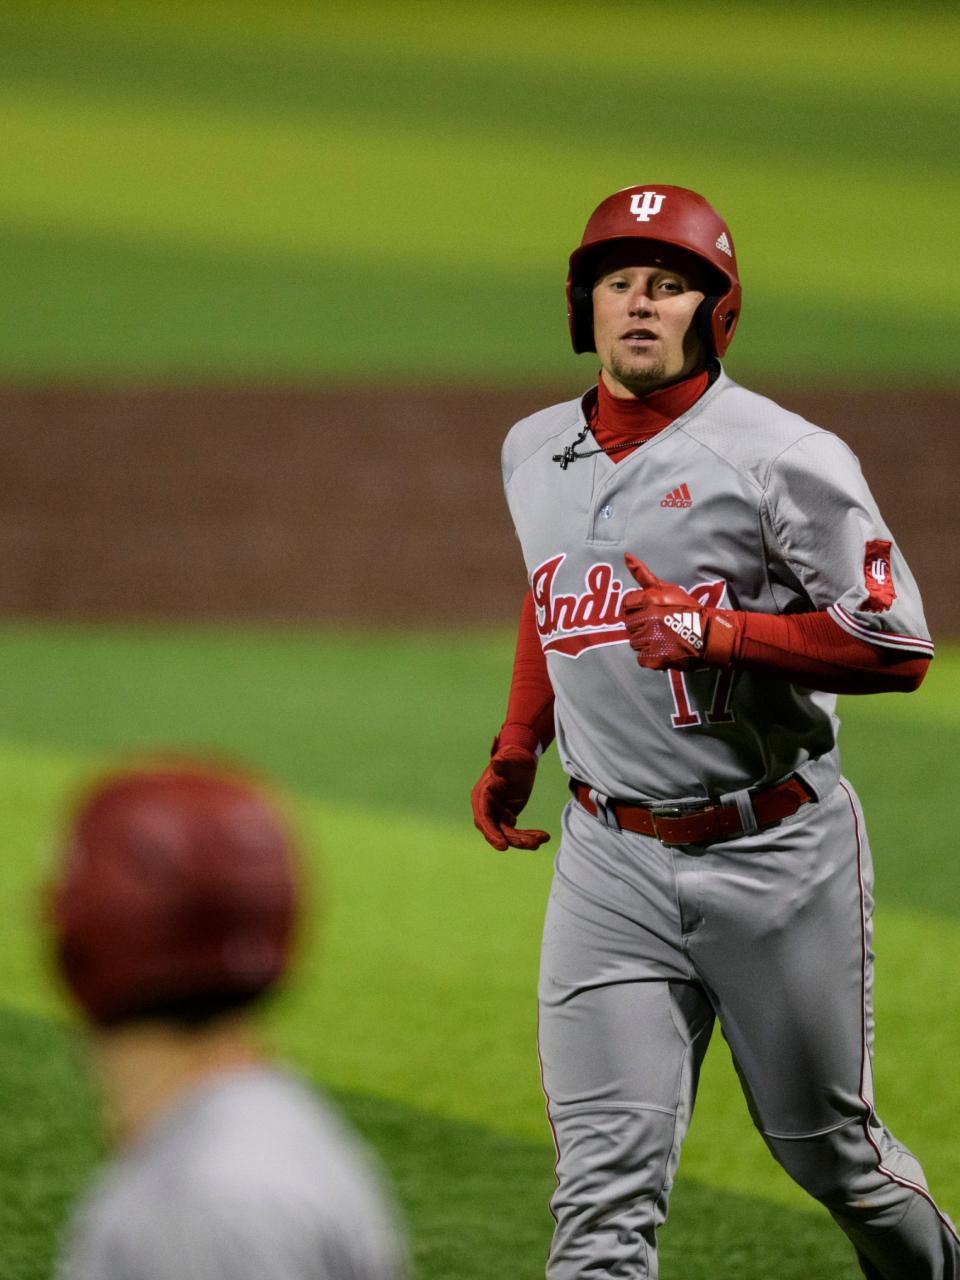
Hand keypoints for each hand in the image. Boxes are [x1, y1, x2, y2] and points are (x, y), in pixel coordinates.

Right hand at [471, 745, 549, 850]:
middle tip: (533, 844)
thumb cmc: (514, 757)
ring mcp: (497, 813)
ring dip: (525, 839)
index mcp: (482, 795)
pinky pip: (516, 831)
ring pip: (508, 834)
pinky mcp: (507, 817)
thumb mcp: (510, 758)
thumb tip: (496, 763)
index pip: (484, 818)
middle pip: (496, 829)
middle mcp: (486, 807)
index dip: (492, 833)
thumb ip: (502, 763)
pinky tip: (543, 836)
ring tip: (543, 839)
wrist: (521, 759)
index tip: (503, 846)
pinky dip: (529, 835)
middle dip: (514, 839)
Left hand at [622, 554, 740, 670]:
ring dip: (646, 641)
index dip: (637, 608)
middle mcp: (648, 619)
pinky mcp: (655, 657)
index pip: (626, 604)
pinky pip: (641, 658)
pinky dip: (651, 657)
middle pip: (629, 624)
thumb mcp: (668, 588)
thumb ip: (644, 574)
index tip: (649, 612)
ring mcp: (650, 640)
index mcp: (649, 600)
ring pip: (634, 642)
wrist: (709, 635)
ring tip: (663, 637)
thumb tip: (626, 556)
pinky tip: (663, 650)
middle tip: (659, 626)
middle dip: (641, 625)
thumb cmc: (688, 610)